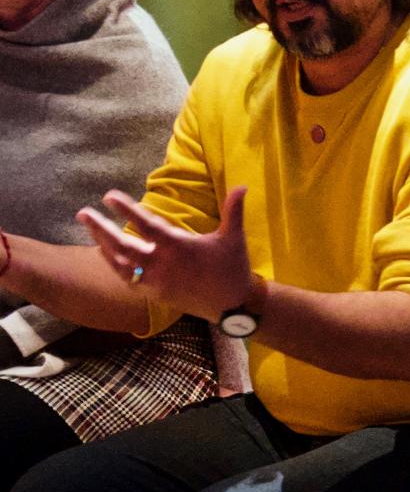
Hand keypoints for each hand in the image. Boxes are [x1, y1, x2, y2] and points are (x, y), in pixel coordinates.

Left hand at [77, 187, 253, 323]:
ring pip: (121, 263)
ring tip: (90, 229)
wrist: (233, 306)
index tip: (108, 196)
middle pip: (123, 245)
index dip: (126, 210)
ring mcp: (157, 282)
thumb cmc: (233, 268)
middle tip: (83, 213)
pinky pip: (128, 280)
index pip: (146, 225)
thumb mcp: (233, 237)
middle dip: (101, 228)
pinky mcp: (156, 294)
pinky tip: (105, 253)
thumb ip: (233, 210)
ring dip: (103, 245)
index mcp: (179, 247)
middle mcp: (163, 265)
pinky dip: (115, 266)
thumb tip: (243, 185)